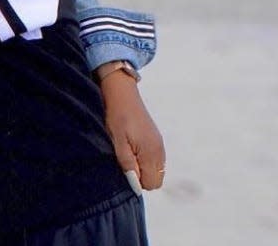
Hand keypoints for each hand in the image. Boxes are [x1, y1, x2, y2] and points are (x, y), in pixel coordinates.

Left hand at [99, 70, 165, 190]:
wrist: (123, 93)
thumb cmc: (117, 116)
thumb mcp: (118, 141)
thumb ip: (128, 164)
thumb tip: (136, 185)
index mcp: (151, 153)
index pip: (151, 183)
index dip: (137, 181)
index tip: (124, 169)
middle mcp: (159, 151)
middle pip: (156, 179)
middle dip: (142, 177)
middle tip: (125, 162)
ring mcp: (159, 144)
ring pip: (157, 170)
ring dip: (143, 168)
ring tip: (127, 153)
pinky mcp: (156, 139)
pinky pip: (155, 159)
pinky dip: (146, 160)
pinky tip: (132, 148)